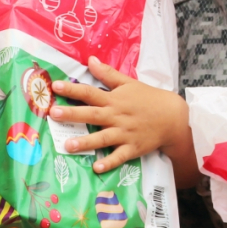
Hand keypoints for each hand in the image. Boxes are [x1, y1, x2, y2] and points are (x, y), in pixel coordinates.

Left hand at [49, 57, 192, 175]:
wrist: (172, 116)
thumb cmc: (148, 98)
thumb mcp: (128, 83)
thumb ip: (108, 74)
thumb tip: (90, 60)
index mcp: (114, 99)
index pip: (90, 92)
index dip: (72, 89)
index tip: (55, 86)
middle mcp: (117, 116)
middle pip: (92, 114)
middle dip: (73, 114)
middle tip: (54, 114)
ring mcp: (125, 133)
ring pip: (103, 138)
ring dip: (86, 142)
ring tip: (68, 145)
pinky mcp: (133, 147)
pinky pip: (119, 156)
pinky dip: (109, 162)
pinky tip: (97, 167)